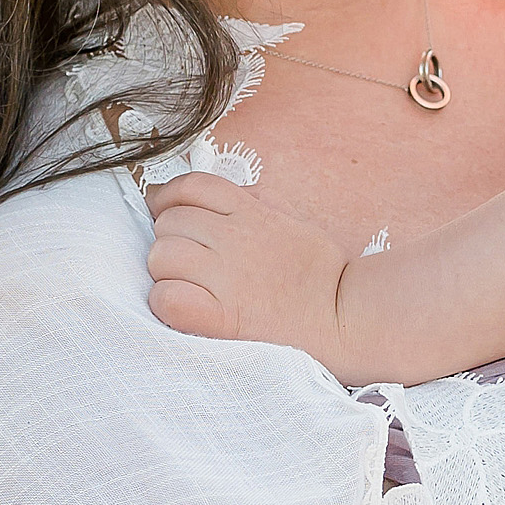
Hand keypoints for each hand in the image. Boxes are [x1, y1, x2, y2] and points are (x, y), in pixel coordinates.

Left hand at [145, 170, 351, 369]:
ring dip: (165, 272)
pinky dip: (167, 301)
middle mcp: (235, 238)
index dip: (171, 199)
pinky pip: (164, 298)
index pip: (189, 187)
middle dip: (172, 239)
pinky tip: (187, 306)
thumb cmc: (317, 273)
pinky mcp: (219, 317)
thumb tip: (197, 197)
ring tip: (190, 285)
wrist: (344, 317)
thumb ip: (245, 204)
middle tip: (191, 262)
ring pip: (160, 257)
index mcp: (251, 212)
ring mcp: (225, 277)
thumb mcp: (286, 219)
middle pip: (168, 222)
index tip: (173, 216)